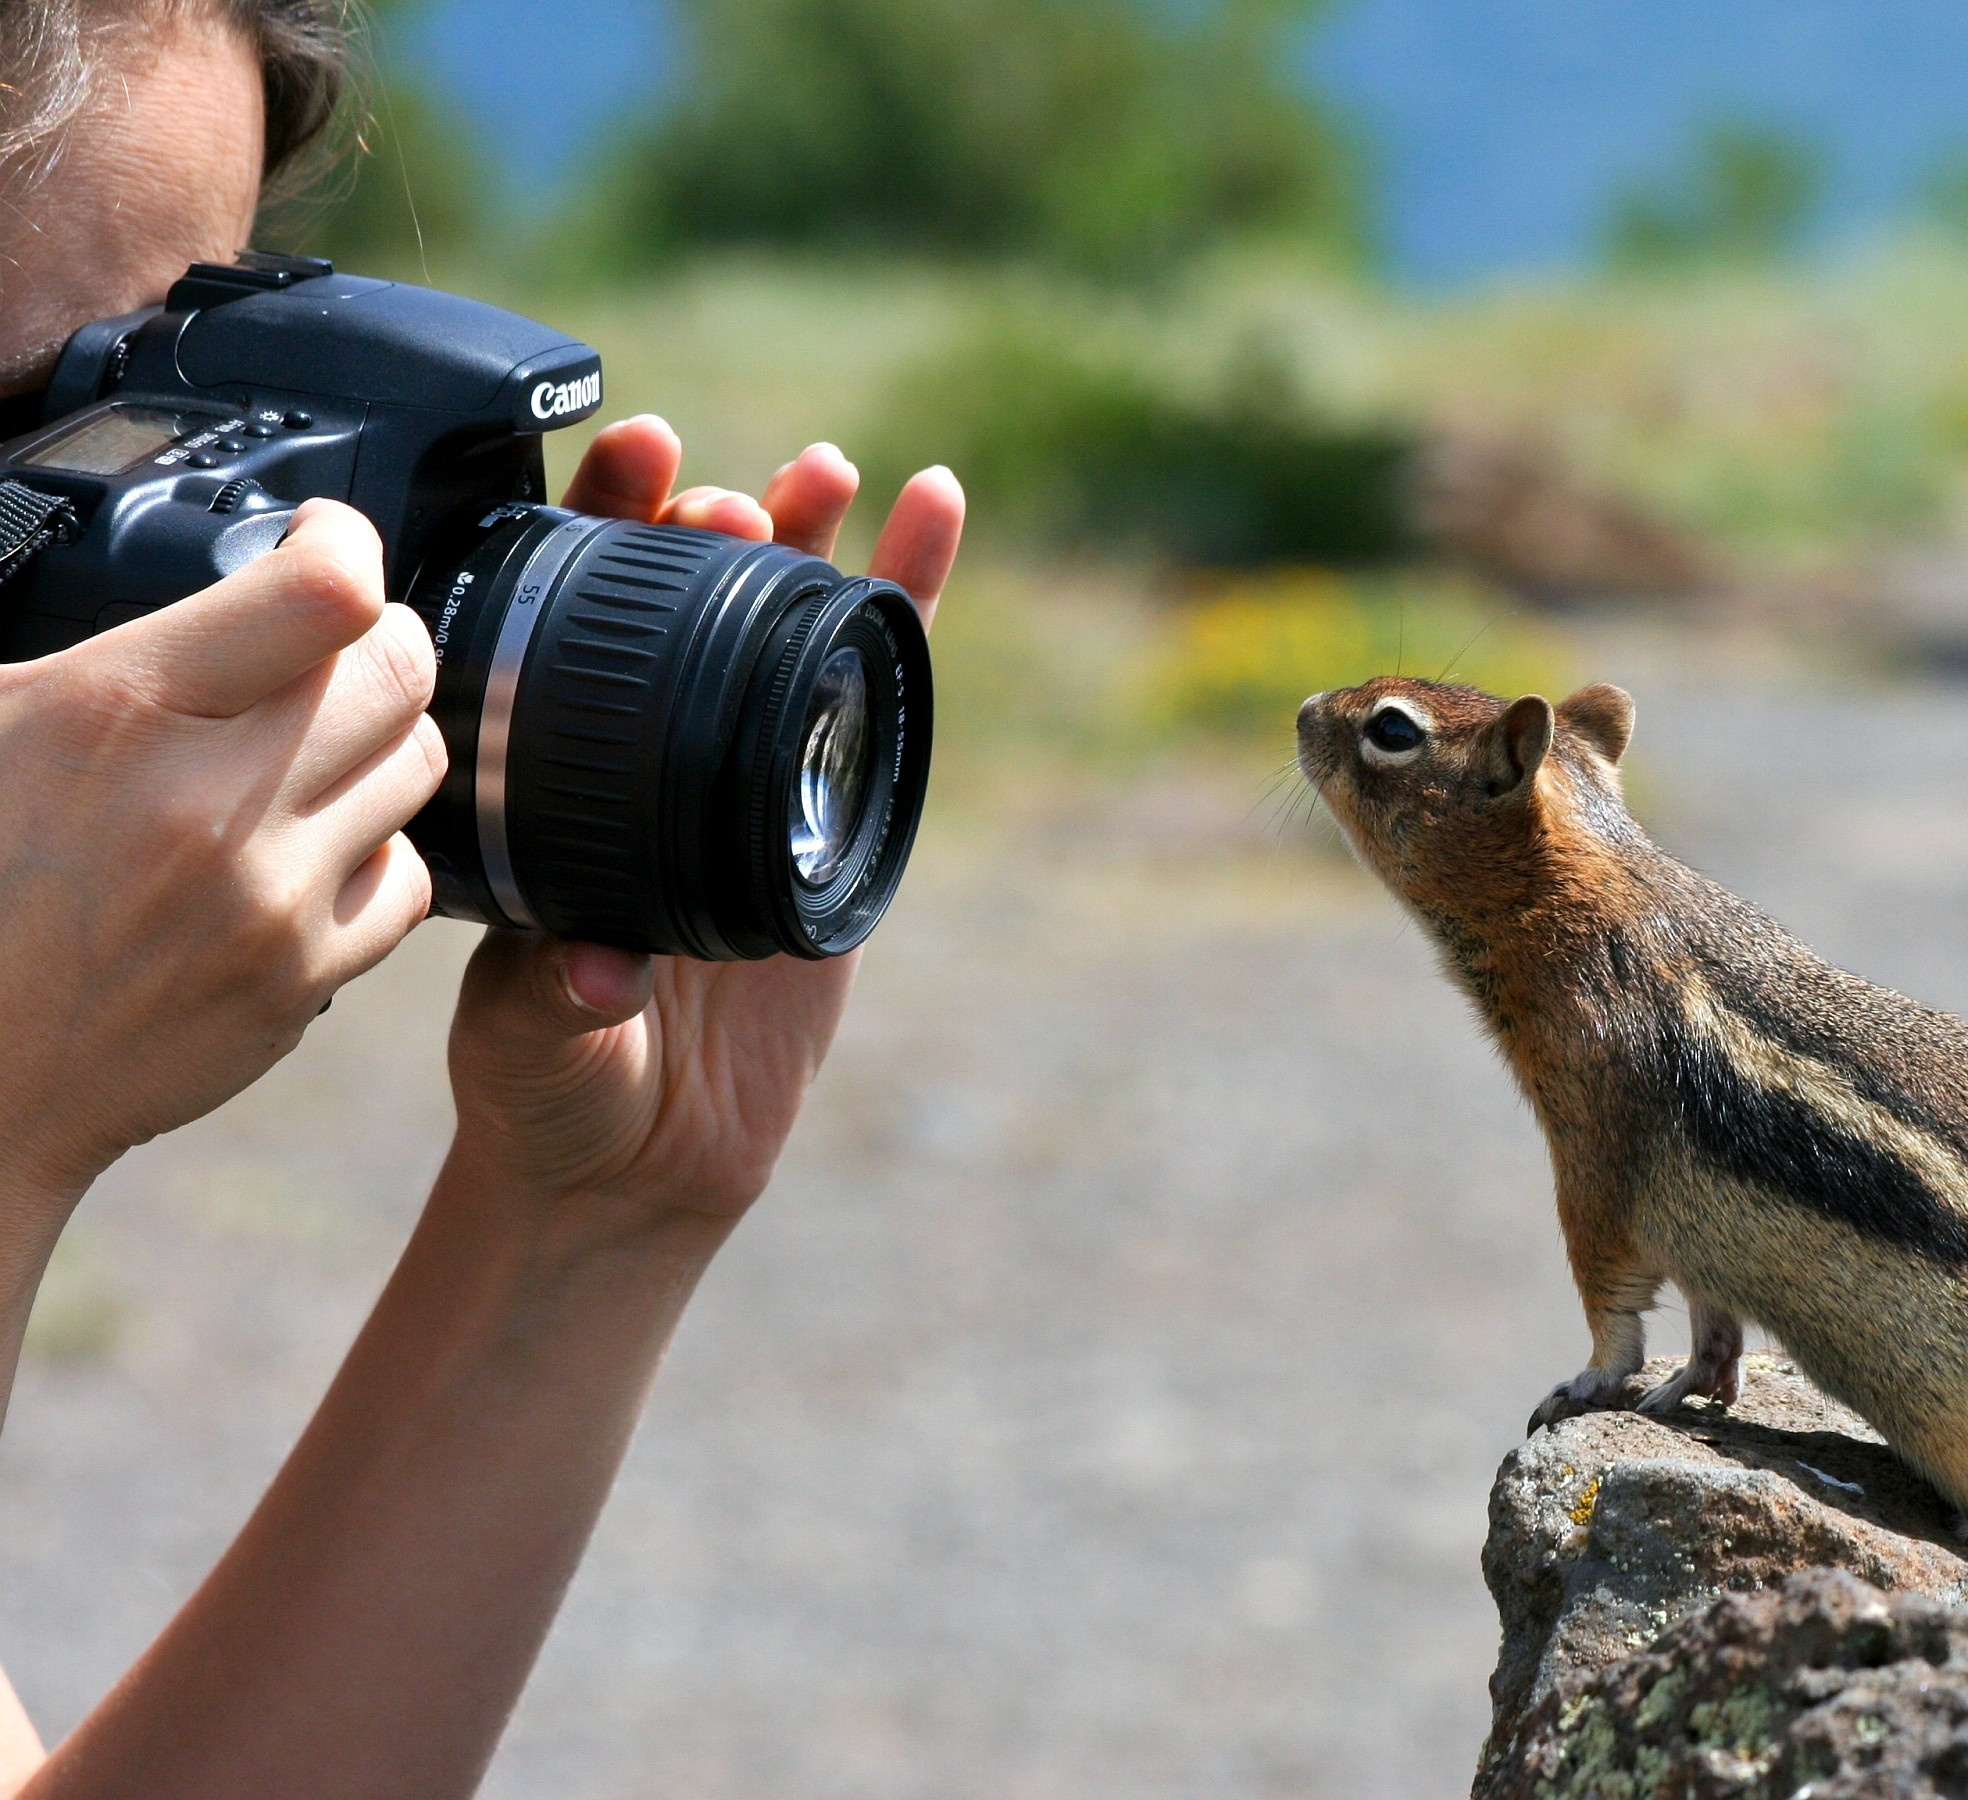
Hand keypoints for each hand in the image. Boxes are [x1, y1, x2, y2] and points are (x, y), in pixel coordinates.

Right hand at [0, 500, 439, 1206]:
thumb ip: (101, 650)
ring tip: (317, 746)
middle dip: (379, 639)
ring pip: (419, 766)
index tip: (325, 538)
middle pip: (403, 671)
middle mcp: (210, 800)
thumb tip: (202, 583)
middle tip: (336, 644)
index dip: (343, 543)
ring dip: (382, 742)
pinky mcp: (305, 975)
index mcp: (118, 710)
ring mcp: (270, 896)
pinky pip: (408, 879)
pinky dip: (375, 853)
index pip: (323, 595)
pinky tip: (311, 848)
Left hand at [444, 418, 962, 1230]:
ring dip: (813, 539)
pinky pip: (874, 701)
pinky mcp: (832, 815)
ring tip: (832, 469)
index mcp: (548, 778)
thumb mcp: (526, 1046)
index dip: (603, 520)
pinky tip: (934, 513)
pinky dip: (906, 607)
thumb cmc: (551, 1095)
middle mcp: (644, 758)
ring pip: (783, 629)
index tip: (632, 464)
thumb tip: (595, 972)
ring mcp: (741, 777)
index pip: (572, 609)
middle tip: (737, 497)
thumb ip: (553, 1007)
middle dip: (714, 524)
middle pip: (684, 598)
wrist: (638, 1164)